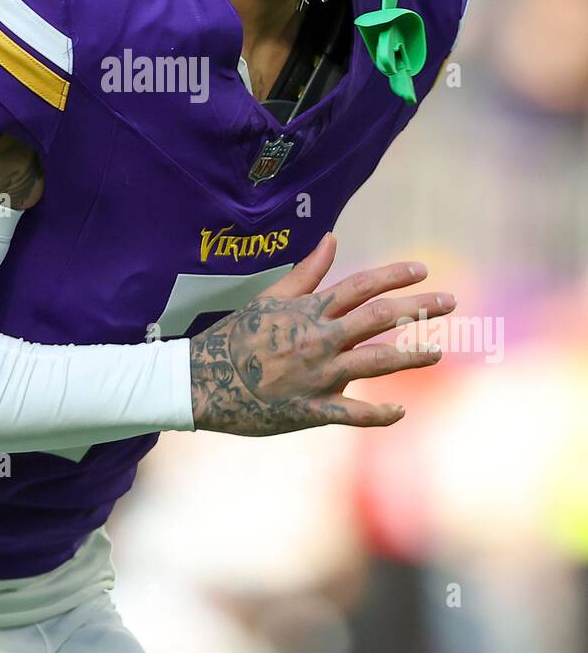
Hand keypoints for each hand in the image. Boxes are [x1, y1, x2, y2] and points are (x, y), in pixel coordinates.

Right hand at [189, 232, 452, 435]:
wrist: (203, 381)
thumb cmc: (236, 335)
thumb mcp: (270, 298)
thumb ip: (307, 271)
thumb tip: (332, 238)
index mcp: (310, 311)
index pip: (362, 286)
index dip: (394, 275)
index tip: (422, 270)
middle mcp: (319, 339)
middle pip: (380, 318)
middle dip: (419, 308)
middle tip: (450, 300)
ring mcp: (317, 376)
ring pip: (376, 363)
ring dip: (411, 356)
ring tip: (437, 351)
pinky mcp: (310, 410)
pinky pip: (352, 414)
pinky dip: (379, 414)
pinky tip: (401, 411)